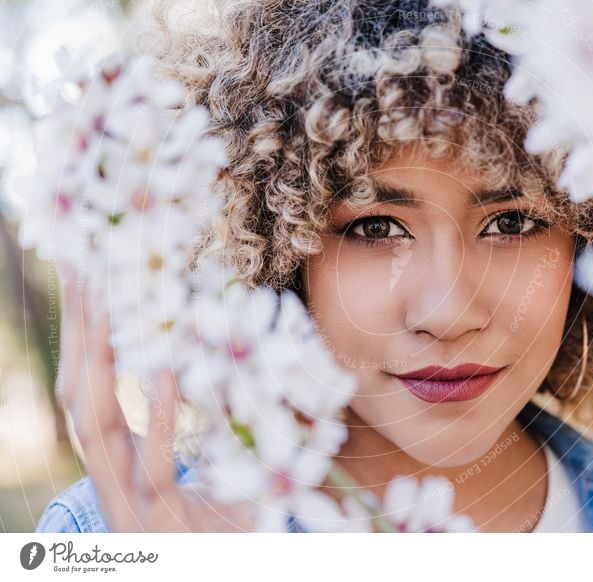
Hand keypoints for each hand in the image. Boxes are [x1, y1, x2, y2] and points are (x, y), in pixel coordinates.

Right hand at [56, 274, 256, 531]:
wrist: (241, 567)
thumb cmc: (236, 519)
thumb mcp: (225, 460)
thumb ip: (223, 411)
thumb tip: (240, 348)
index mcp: (120, 464)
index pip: (86, 387)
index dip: (80, 334)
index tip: (87, 276)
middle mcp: (113, 482)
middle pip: (79, 396)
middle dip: (78, 333)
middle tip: (86, 265)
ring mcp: (131, 507)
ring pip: (97, 428)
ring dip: (101, 361)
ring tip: (112, 298)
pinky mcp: (162, 527)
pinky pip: (152, 466)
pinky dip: (160, 416)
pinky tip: (166, 370)